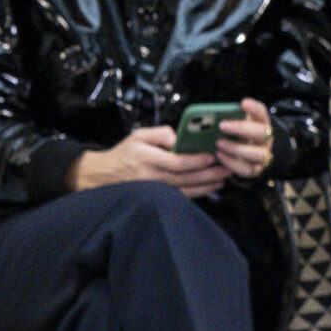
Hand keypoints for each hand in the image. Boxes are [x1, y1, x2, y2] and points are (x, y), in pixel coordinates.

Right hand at [69, 126, 224, 200]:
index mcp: (146, 158)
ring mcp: (155, 190)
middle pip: (186, 178)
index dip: (196, 161)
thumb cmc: (124, 153)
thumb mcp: (137, 135)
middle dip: (209, 173)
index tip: (212, 156)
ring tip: (224, 177)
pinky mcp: (158, 197)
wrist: (104, 176)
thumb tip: (180, 140)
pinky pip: (182, 196)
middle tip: (226, 167)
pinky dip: (199, 192)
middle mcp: (151, 176)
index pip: (176, 162)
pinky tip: (211, 187)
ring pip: (186, 190)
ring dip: (207, 184)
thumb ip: (160, 133)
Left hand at [216, 96, 275, 181]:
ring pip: (258, 154)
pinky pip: (248, 169)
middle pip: (262, 133)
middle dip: (242, 128)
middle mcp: (265, 139)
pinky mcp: (255, 170)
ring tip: (218, 143)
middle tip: (221, 125)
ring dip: (237, 149)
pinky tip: (219, 155)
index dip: (254, 108)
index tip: (243, 103)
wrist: (239, 155)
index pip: (262, 112)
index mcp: (259, 123)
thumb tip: (203, 116)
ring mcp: (262, 155)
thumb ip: (223, 118)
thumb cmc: (231, 134)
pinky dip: (233, 163)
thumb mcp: (229, 123)